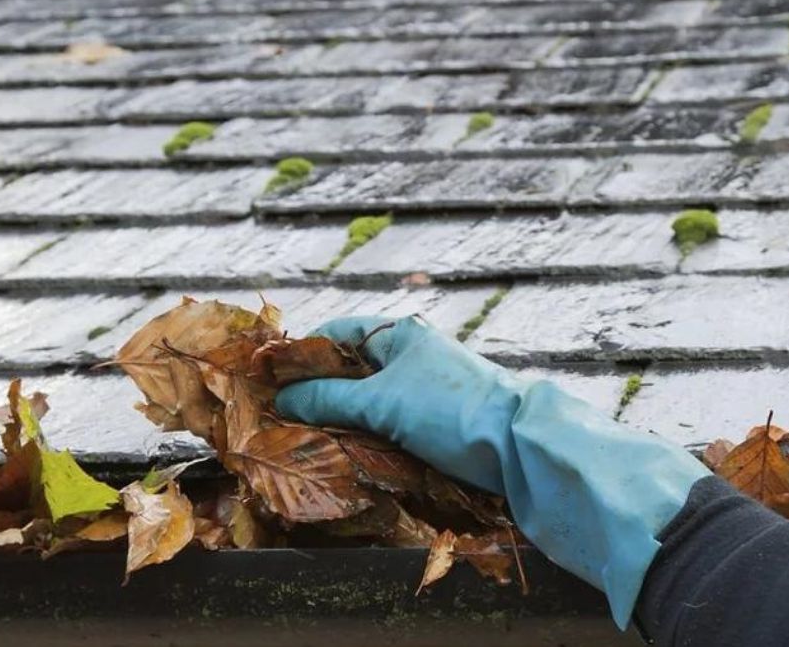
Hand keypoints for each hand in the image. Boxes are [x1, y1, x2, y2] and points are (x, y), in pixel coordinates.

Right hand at [277, 314, 710, 629]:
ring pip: (366, 401)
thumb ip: (327, 400)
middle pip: (348, 369)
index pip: (335, 334)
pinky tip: (345, 454)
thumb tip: (280, 401)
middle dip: (315, 393)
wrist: (521, 448)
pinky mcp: (434, 422)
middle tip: (278, 419)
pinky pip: (387, 423)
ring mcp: (424, 389)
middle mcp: (411, 354)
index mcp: (399, 334)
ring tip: (304, 441)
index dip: (300, 356)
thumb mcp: (382, 403)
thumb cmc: (450, 411)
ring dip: (339, 420)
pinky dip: (365, 436)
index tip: (267, 382)